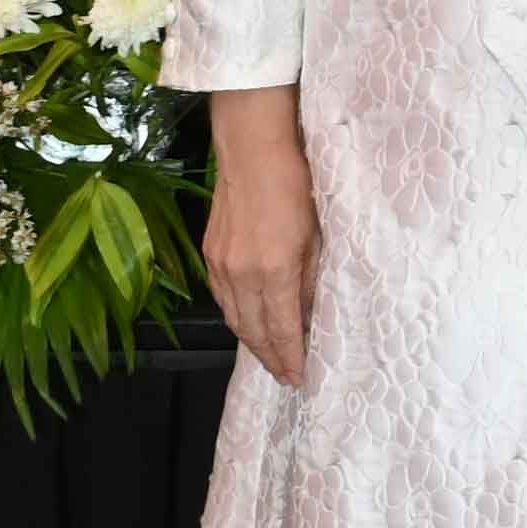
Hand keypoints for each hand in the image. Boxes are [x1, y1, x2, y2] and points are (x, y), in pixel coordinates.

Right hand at [199, 111, 317, 387]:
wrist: (253, 150)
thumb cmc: (296, 184)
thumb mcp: (317, 233)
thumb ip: (310, 278)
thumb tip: (308, 314)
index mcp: (273, 270)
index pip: (281, 329)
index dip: (290, 357)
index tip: (299, 378)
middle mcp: (242, 275)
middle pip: (253, 331)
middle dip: (270, 357)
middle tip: (286, 376)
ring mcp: (220, 266)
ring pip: (235, 318)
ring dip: (252, 342)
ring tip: (269, 357)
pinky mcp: (209, 255)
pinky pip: (222, 298)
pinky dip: (237, 316)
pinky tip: (248, 322)